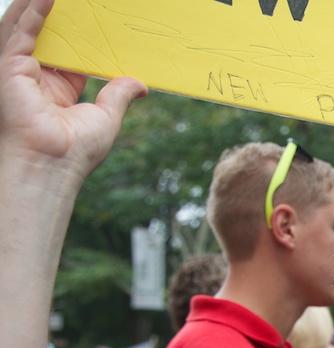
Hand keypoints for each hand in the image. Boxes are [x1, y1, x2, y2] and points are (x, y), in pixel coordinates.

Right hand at [0, 0, 144, 177]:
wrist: (52, 164)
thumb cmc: (75, 151)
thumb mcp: (106, 117)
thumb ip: (119, 95)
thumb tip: (140, 85)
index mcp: (57, 90)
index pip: (69, 54)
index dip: (82, 37)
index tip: (98, 20)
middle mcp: (36, 78)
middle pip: (47, 37)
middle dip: (59, 16)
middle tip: (79, 1)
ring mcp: (20, 71)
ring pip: (27, 28)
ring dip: (39, 7)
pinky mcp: (9, 67)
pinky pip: (21, 32)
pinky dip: (34, 13)